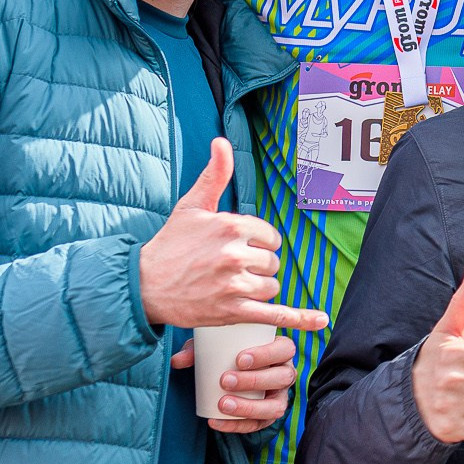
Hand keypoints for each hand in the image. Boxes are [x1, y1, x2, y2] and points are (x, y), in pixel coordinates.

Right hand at [140, 138, 328, 331]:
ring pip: (271, 285)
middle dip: (257, 265)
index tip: (237, 247)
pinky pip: (273, 315)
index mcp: (230, 226)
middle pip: (272, 261)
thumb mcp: (192, 206)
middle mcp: (234, 254)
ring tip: (231, 285)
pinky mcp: (231, 311)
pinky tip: (320, 321)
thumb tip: (222, 142)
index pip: (270, 236)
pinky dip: (299, 319)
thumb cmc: (170, 245)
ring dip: (258, 288)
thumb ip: (214, 174)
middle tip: (229, 268)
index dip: (257, 243)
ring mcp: (234, 284)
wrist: (143, 286)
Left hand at [170, 333, 299, 432]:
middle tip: (225, 380)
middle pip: (283, 377)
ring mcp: (279, 396)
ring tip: (223, 404)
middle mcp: (285, 373)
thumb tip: (178, 361)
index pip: (285, 349)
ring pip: (276, 406)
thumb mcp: (214, 346)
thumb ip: (197, 350)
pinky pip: (259, 425)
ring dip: (250, 407)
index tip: (239, 359)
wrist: (232, 374)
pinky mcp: (269, 416)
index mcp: (280, 350)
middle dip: (255, 380)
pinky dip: (238, 425)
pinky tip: (216, 422)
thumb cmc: (228, 353)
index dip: (267, 354)